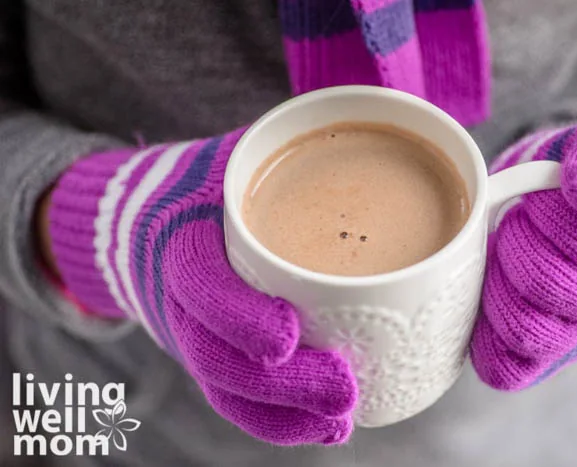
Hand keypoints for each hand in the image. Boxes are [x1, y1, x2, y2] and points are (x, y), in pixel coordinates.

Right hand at [48, 130, 356, 444]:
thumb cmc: (212, 181)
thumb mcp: (243, 151)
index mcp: (182, 234)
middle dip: (279, 384)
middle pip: (214, 354)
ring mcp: (191, 331)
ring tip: (342, 421)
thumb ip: (295, 147)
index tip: (289, 336)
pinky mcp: (209, 353)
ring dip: (283, 415)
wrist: (155, 218)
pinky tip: (323, 430)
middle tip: (345, 390)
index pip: (197, 281)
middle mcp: (178, 294)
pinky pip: (233, 399)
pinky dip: (275, 422)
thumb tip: (393, 126)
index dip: (236, 315)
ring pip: (225, 389)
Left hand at [470, 122, 576, 389]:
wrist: (544, 214)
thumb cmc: (561, 180)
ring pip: (524, 330)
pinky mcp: (536, 362)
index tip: (532, 198)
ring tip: (495, 258)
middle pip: (548, 286)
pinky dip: (482, 336)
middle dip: (513, 244)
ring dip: (494, 285)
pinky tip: (482, 298)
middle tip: (509, 226)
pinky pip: (504, 368)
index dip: (545, 213)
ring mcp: (573, 339)